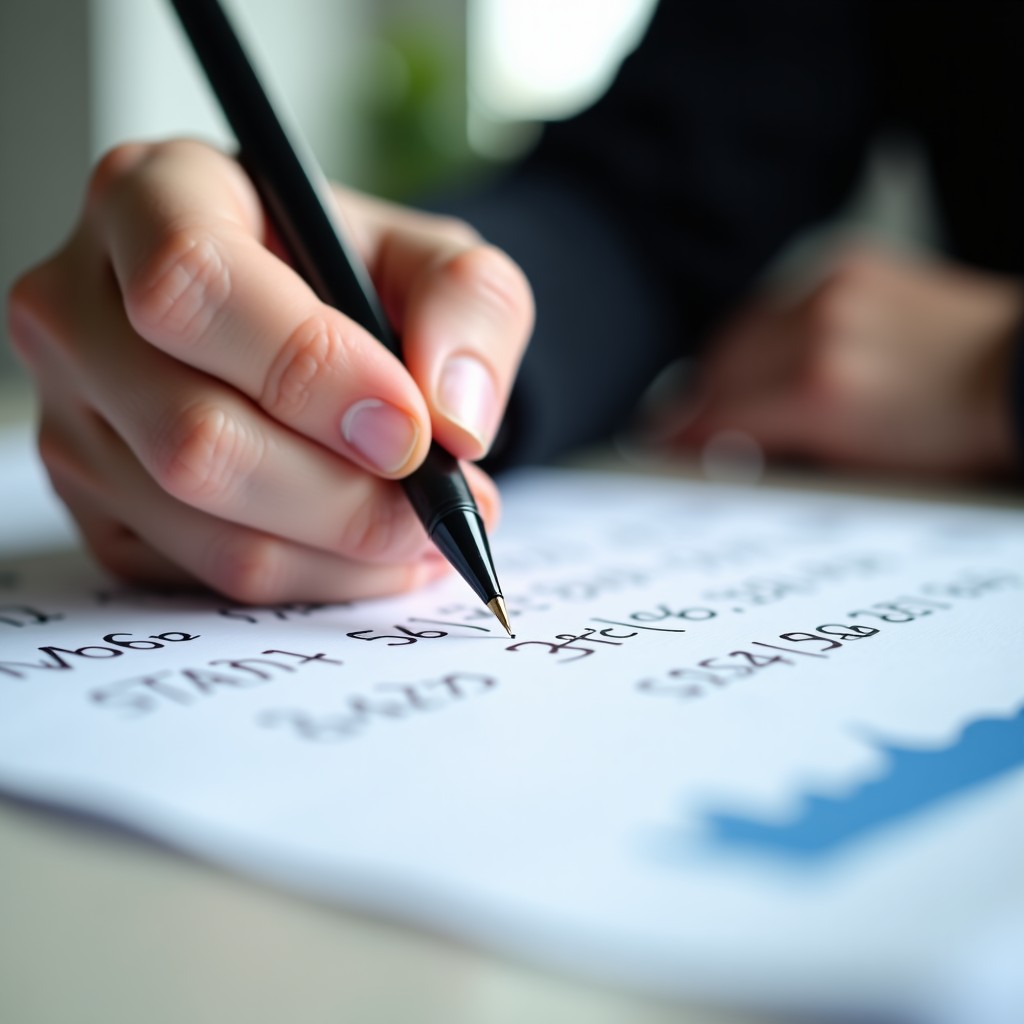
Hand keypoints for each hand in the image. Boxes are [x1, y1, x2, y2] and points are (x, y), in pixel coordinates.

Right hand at [7, 140, 532, 601]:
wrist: (310, 324)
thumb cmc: (355, 278)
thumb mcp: (434, 258)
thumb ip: (468, 308)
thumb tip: (453, 422)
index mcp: (150, 197)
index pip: (192, 284)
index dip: (310, 370)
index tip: (410, 429)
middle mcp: (79, 307)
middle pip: (193, 435)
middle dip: (344, 494)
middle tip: (438, 503)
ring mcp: (70, 417)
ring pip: (202, 524)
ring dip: (341, 549)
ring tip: (422, 528)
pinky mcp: (94, 503)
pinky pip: (203, 574)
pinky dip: (312, 578)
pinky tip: (366, 548)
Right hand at [656, 246, 1022, 477]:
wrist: (1018, 373)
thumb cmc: (953, 429)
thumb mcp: (859, 464)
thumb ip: (785, 447)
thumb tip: (731, 444)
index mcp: (819, 393)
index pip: (722, 414)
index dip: (684, 434)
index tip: (664, 444)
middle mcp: (817, 333)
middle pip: (719, 365)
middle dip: (694, 397)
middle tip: (677, 419)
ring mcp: (832, 292)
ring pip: (741, 326)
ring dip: (720, 360)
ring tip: (715, 387)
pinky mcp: (848, 264)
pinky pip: (777, 298)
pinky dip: (761, 327)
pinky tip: (761, 348)